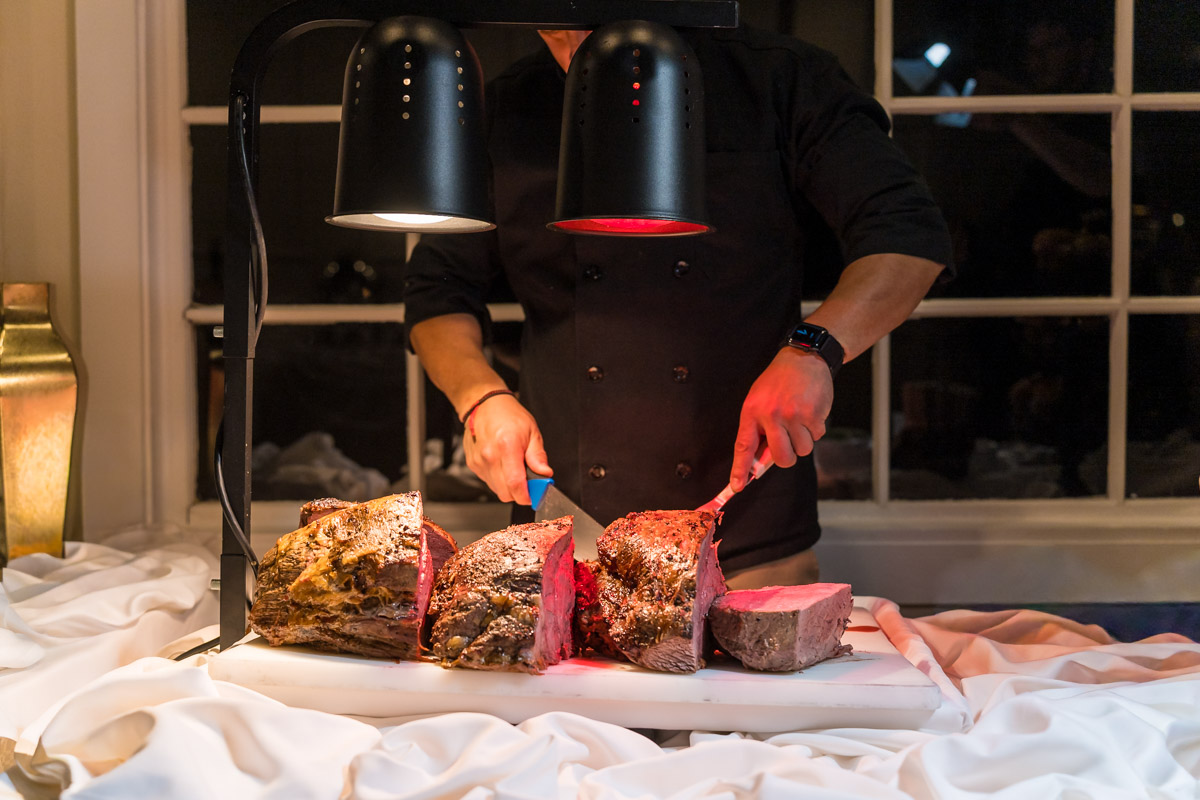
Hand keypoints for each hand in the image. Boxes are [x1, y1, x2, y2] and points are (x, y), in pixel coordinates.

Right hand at [463, 394, 551, 504]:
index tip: (534, 495)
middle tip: (527, 480)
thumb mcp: (532, 432)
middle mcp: (489, 456)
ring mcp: (479, 461)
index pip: (516, 484)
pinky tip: (502, 464)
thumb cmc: (509, 415)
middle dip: (519, 492)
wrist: (484, 405)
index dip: (527, 496)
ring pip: (497, 490)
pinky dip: (498, 479)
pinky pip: (488, 482)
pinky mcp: (473, 464)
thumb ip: (538, 456)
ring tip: (513, 467)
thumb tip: (545, 474)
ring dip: (508, 486)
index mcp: (507, 446)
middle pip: (505, 493)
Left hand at [729, 347, 833, 490]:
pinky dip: (815, 428)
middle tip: (789, 442)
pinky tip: (810, 410)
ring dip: (803, 440)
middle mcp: (772, 415)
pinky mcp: (813, 414)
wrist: (804, 358)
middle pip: (782, 457)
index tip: (737, 486)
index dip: (740, 469)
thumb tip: (762, 460)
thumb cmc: (778, 382)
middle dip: (788, 456)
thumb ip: (759, 429)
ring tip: (799, 418)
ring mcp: (794, 416)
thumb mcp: (759, 400)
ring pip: (802, 450)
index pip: (744, 446)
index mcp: (752, 411)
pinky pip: (817, 437)